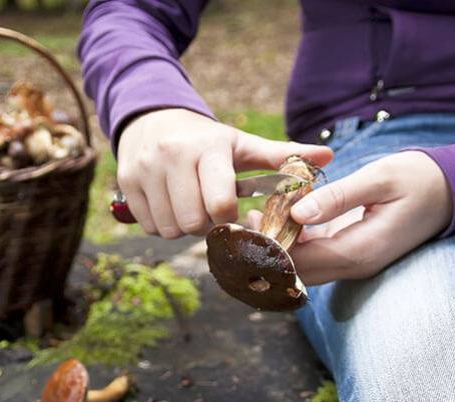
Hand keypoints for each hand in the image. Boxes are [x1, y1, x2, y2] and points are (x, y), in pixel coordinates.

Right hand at [117, 108, 333, 238]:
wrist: (152, 119)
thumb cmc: (207, 140)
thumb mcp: (242, 144)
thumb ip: (283, 156)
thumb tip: (328, 158)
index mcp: (208, 148)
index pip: (220, 202)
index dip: (230, 219)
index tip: (233, 214)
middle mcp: (172, 156)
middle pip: (193, 222)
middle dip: (206, 226)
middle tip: (211, 213)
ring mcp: (145, 169)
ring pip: (169, 228)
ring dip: (184, 227)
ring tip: (192, 207)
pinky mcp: (126, 181)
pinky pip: (148, 225)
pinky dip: (163, 225)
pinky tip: (172, 206)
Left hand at [248, 151, 452, 283]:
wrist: (453, 190)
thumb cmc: (418, 179)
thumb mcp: (378, 179)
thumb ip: (337, 198)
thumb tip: (297, 214)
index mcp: (360, 251)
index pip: (302, 262)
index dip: (270, 248)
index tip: (247, 225)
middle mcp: (355, 265)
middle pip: (298, 272)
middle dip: (267, 251)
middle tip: (242, 221)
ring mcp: (354, 261)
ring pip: (304, 267)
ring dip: (279, 248)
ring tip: (254, 216)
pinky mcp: (353, 252)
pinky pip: (316, 255)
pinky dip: (294, 242)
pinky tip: (279, 218)